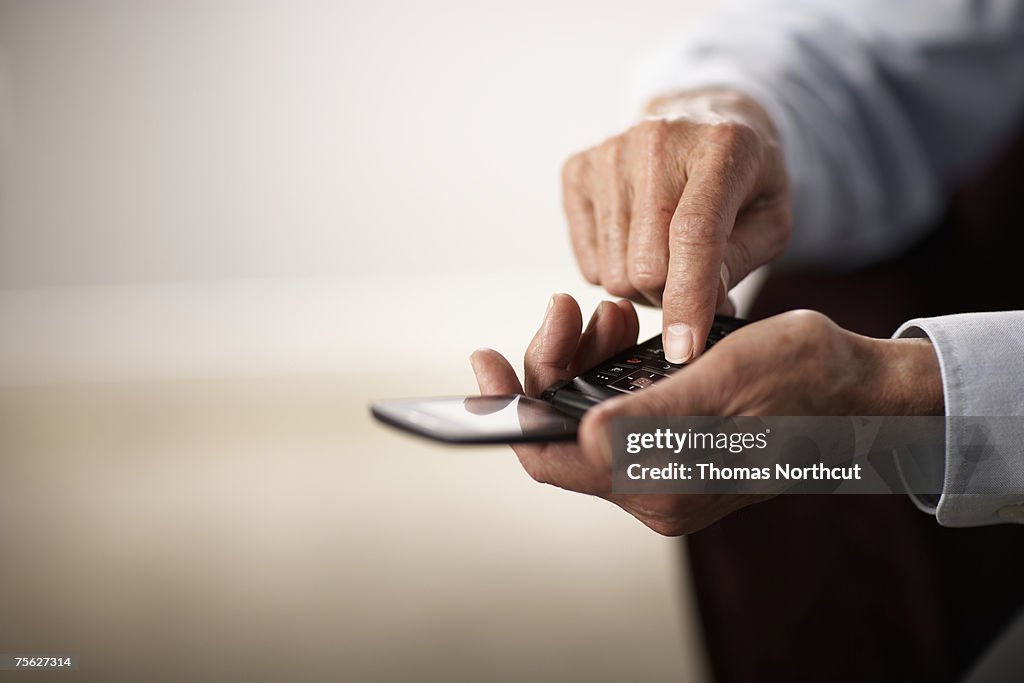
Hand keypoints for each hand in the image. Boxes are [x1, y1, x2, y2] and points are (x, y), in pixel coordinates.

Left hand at [470, 297, 942, 535]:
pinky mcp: (675, 449)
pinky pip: (616, 409)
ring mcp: (662, 472)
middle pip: (562, 430)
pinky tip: (623, 328)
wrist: (860, 389)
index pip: (547, 456)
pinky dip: (610, 367)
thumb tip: (578, 437)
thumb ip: (649, 418)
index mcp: (656, 485)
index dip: (507, 409)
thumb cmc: (800, 378)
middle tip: (569, 307)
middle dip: (555, 363)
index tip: (485, 359)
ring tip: (609, 312)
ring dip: (585, 358)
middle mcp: (651, 490)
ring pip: (587, 414)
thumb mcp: (723, 382)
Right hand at [561, 88, 790, 362]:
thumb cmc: (743, 181)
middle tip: (692, 280)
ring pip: (613, 272)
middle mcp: (656, 140)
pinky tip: (635, 242)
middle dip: (671, 295)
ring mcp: (609, 153)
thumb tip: (698, 309)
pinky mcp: (577, 171)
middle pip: (646, 265)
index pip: (694, 234)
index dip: (688, 298)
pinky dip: (614, 270)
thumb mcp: (771, 220)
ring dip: (642, 287)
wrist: (702, 122)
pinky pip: (588, 264)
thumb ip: (740, 263)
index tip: (684, 349)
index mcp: (720, 146)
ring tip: (666, 258)